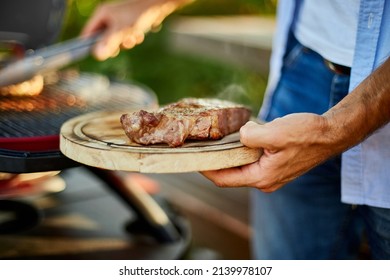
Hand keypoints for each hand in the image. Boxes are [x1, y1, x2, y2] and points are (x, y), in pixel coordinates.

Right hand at [81, 0, 180, 59]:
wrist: (157, 7)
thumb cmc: (138, 15)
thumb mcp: (122, 31)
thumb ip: (109, 43)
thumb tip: (96, 55)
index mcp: (101, 14)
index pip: (88, 33)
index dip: (90, 45)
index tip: (96, 55)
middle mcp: (107, 17)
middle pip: (103, 40)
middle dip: (114, 45)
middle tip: (121, 43)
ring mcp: (117, 21)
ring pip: (116, 41)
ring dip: (126, 43)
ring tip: (133, 36)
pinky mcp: (127, 25)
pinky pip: (125, 38)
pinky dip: (132, 39)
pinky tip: (139, 34)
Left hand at [202, 114, 334, 191]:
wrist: (330, 134)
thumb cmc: (307, 134)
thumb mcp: (276, 133)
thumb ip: (251, 136)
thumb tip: (241, 134)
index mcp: (262, 177)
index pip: (224, 179)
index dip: (206, 170)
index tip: (192, 159)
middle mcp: (264, 180)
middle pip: (231, 175)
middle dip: (215, 162)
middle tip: (200, 148)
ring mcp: (270, 174)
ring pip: (241, 167)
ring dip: (229, 155)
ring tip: (214, 142)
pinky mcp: (275, 166)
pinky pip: (251, 161)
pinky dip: (242, 152)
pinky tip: (237, 138)